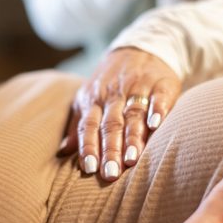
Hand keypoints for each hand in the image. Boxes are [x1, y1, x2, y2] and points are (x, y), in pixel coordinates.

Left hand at [59, 47, 181, 180]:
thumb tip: (62, 152)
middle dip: (110, 150)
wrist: (139, 49)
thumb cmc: (110, 83)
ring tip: (132, 159)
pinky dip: (157, 110)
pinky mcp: (160, 83)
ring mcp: (137, 88)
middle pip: (111, 125)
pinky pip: (158, 97)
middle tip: (111, 173)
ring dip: (132, 137)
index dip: (89, 147)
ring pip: (133, 114)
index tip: (90, 168)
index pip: (89, 126)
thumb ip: (78, 125)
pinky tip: (156, 125)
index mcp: (93, 100)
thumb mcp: (88, 98)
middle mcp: (114, 95)